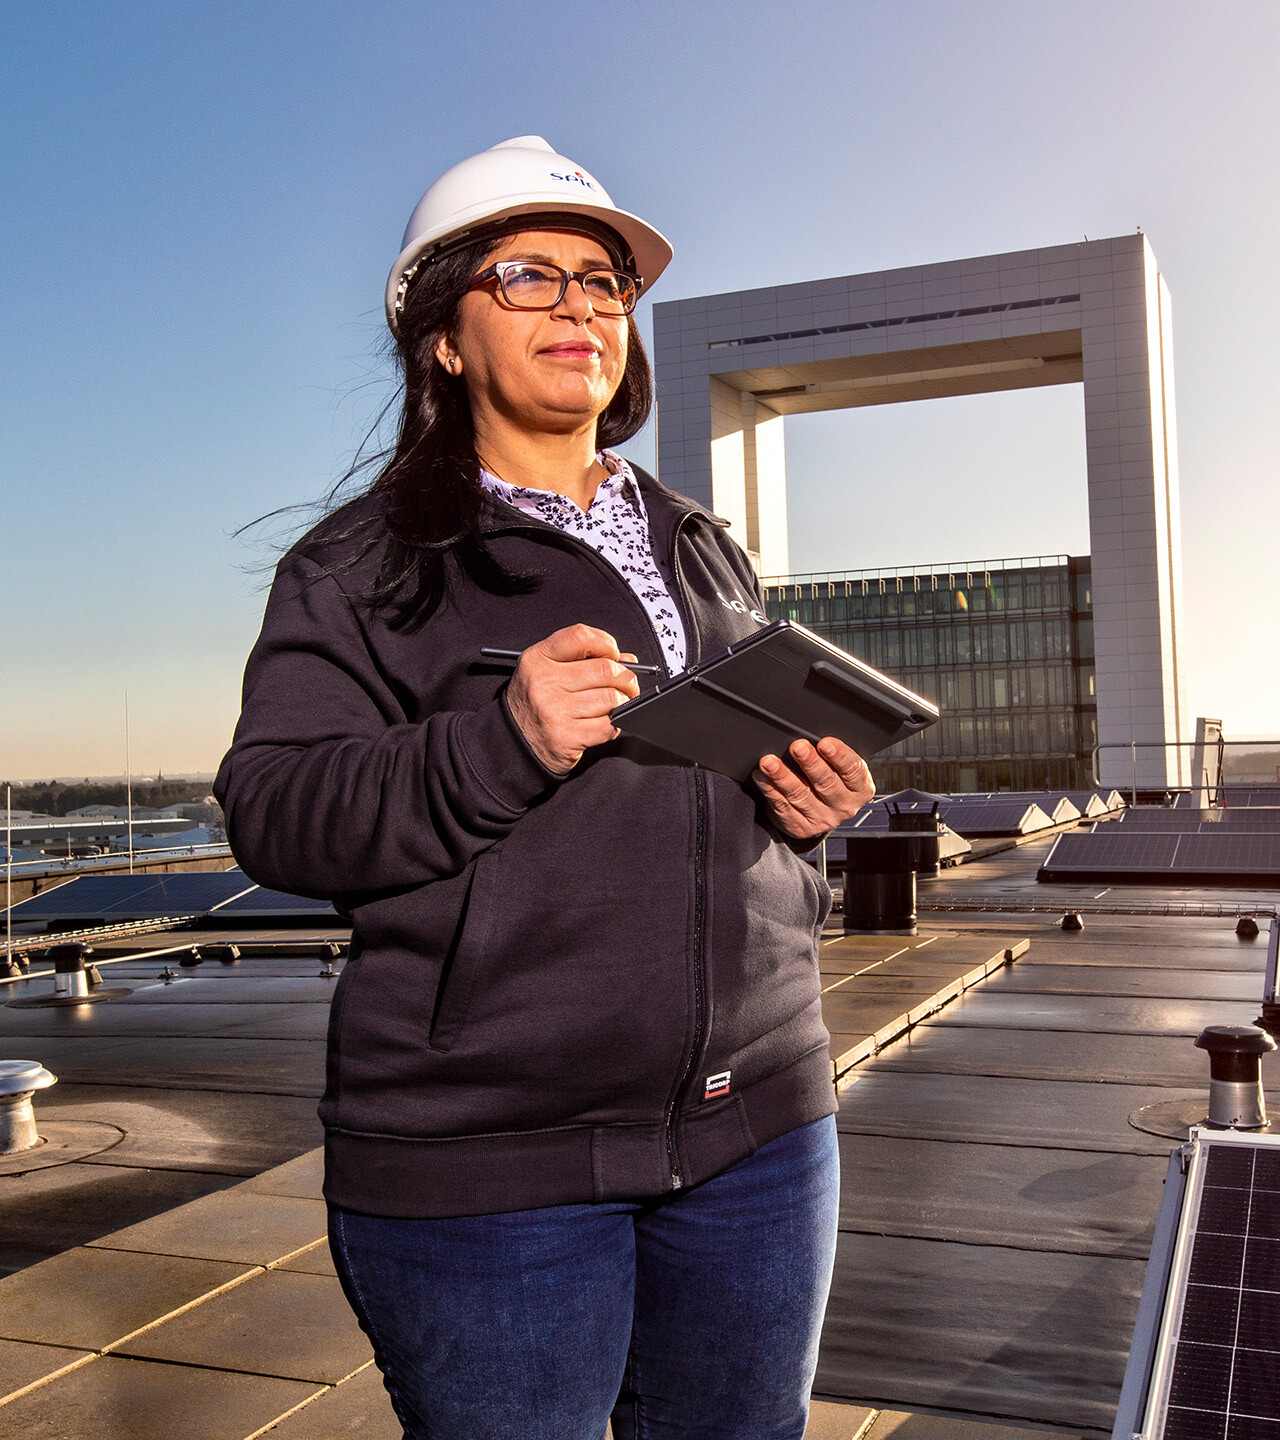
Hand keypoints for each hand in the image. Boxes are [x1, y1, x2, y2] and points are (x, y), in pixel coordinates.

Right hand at [506, 624, 640, 774]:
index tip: (613, 655)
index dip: (606, 643)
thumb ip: (583, 659)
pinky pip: (608, 726)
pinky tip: (603, 723)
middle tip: (626, 685)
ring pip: (612, 699)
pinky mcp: (567, 737)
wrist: (513, 741)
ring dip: (621, 703)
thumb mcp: (547, 671)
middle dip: (625, 678)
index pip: (581, 636)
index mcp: (538, 659)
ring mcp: (555, 711)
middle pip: (606, 670)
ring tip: (613, 705)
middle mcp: (544, 683)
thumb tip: (628, 660)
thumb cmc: (535, 703)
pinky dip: (614, 725)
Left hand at [753, 737, 874, 842]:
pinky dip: (770, 790)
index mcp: (861, 789)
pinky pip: (783, 807)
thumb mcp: (839, 767)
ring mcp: (822, 820)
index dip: (839, 756)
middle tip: (797, 747)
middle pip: (826, 783)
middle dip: (810, 763)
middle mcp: (844, 807)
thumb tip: (813, 734)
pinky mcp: (801, 827)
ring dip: (783, 777)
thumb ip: (833, 754)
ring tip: (770, 762)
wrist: (818, 811)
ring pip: (801, 795)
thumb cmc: (830, 779)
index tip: (825, 743)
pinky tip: (762, 777)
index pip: (853, 771)